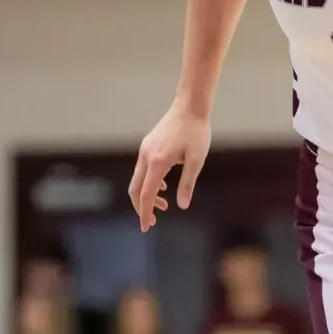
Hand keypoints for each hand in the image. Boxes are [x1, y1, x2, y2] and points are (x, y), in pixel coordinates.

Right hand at [129, 102, 211, 230]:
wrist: (190, 106)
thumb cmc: (196, 132)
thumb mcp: (196, 160)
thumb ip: (187, 183)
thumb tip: (182, 205)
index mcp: (157, 162)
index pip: (146, 194)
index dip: (145, 212)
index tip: (146, 226)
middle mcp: (146, 156)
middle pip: (135, 189)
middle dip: (142, 207)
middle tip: (152, 221)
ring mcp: (145, 149)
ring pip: (138, 179)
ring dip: (147, 195)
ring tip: (164, 205)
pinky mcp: (148, 145)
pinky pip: (143, 169)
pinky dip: (149, 182)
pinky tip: (162, 186)